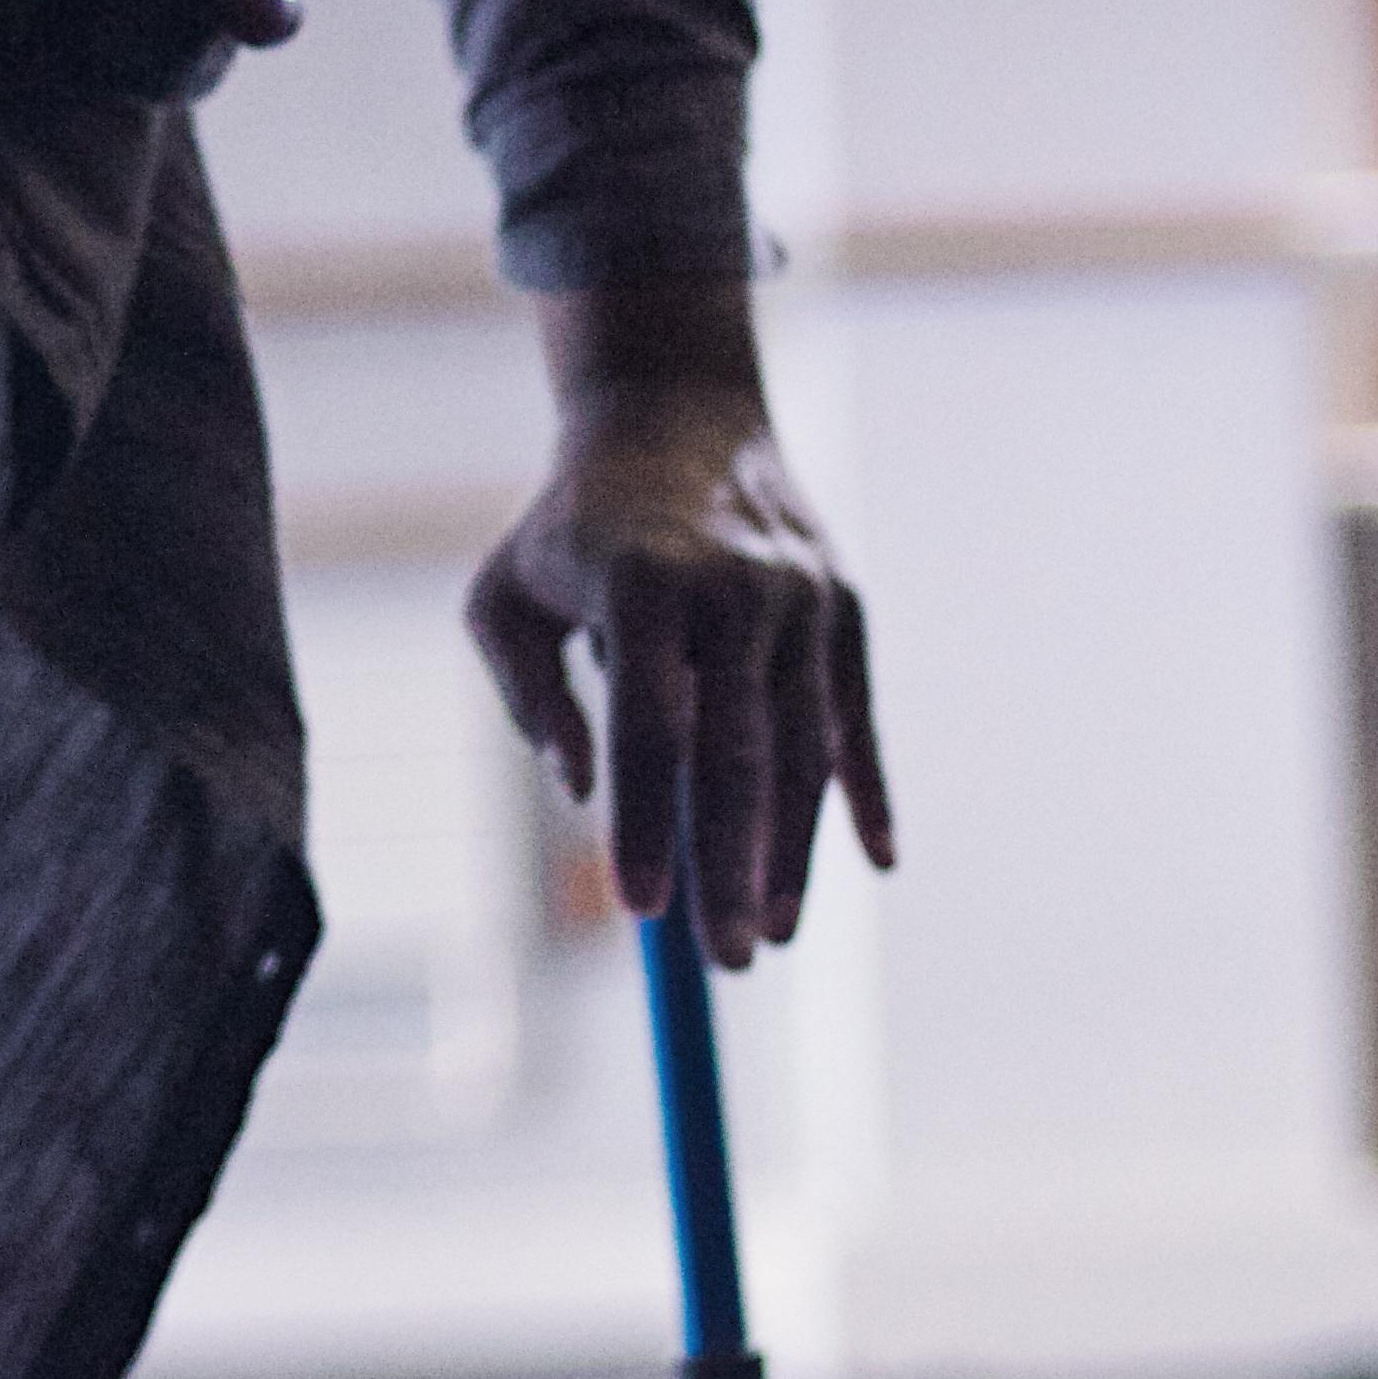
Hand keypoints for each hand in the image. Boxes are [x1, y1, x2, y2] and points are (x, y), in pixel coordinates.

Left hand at [466, 287, 890, 964]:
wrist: (678, 416)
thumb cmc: (569, 531)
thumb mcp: (503, 599)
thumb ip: (531, 699)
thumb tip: (584, 795)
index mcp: (643, 580)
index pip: (652, 724)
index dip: (648, 821)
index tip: (642, 909)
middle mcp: (738, 586)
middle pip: (742, 751)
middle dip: (733, 866)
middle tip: (723, 961)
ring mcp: (804, 596)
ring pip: (807, 746)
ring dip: (796, 849)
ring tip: (771, 935)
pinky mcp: (847, 607)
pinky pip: (857, 717)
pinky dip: (868, 792)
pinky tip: (874, 864)